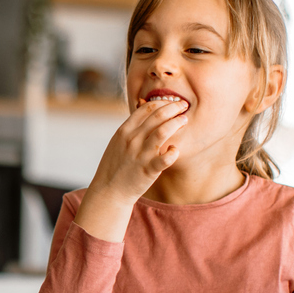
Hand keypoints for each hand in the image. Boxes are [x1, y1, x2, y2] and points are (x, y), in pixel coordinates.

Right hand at [73, 99, 188, 241]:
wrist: (109, 190)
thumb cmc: (115, 165)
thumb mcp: (118, 142)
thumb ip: (131, 127)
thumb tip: (143, 109)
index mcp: (124, 131)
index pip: (146, 108)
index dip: (163, 102)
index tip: (172, 102)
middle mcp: (132, 140)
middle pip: (157, 115)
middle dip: (174, 107)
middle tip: (184, 106)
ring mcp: (140, 154)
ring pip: (163, 131)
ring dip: (177, 122)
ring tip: (184, 120)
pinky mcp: (148, 170)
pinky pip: (165, 159)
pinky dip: (173, 152)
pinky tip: (176, 149)